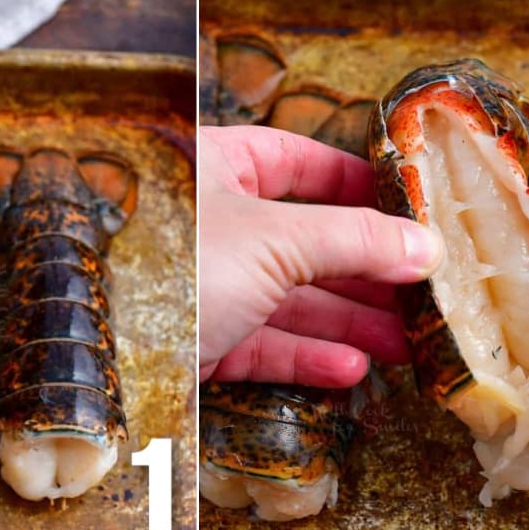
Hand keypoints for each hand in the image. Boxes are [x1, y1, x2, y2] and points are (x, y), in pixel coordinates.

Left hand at [198, 126, 442, 387]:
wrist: (104, 347)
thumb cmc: (184, 265)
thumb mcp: (277, 240)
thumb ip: (354, 240)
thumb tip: (424, 244)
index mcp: (221, 171)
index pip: (298, 161)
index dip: (354, 182)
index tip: (407, 206)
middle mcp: (216, 225)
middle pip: (306, 240)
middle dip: (365, 269)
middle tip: (421, 291)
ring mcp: (210, 285)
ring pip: (292, 299)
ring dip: (350, 322)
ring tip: (406, 344)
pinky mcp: (204, 340)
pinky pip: (266, 343)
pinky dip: (309, 356)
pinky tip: (352, 369)